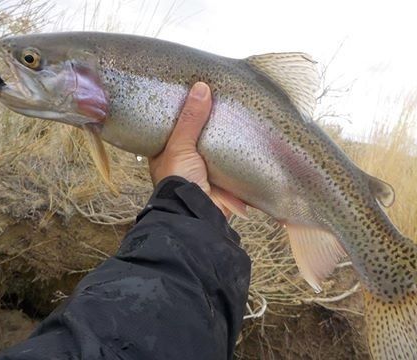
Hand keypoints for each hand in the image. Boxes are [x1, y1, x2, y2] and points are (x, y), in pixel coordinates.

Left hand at [148, 82, 246, 217]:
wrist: (197, 214)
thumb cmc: (178, 180)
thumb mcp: (180, 146)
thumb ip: (190, 119)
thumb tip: (201, 88)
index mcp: (166, 154)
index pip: (172, 128)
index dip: (180, 113)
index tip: (191, 94)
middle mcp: (185, 162)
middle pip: (197, 137)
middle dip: (207, 124)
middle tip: (219, 99)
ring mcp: (205, 171)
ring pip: (216, 149)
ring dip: (225, 139)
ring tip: (237, 112)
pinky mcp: (224, 180)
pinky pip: (233, 163)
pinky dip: (240, 153)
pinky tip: (250, 137)